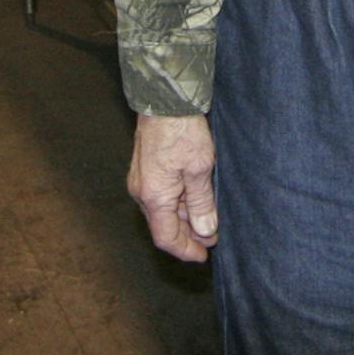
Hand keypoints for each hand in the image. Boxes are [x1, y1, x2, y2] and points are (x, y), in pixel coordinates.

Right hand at [129, 113, 217, 261]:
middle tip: (213, 238)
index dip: (186, 250)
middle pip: (164, 226)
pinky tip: (195, 199)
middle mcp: (142, 193)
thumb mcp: (200, 169)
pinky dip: (178, 203)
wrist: (164, 99)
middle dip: (188, 235)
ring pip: (163, 211)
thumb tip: (205, 230)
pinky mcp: (144, 169)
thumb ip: (202, 203)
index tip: (204, 255)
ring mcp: (141, 181)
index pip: (167, 238)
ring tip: (209, 218)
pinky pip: (160, 196)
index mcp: (154, 197)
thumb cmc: (182, 131)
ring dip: (185, 218)